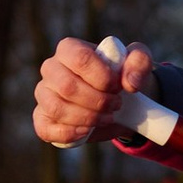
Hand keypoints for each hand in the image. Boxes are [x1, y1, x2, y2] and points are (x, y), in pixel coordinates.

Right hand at [32, 34, 153, 149]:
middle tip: (117, 105)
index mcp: (69, 49)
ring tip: (107, 117)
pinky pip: (46, 129)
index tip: (119, 87)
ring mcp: (44, 94)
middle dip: (98, 101)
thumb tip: (131, 83)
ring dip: (88, 118)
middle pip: (68, 86)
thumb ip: (140, 62)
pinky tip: (88, 131)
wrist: (119, 100)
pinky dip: (69, 133)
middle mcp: (51, 69)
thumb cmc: (123, 76)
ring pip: (57, 108)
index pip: (81, 59)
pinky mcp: (43, 118)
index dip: (103, 78)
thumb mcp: (138, 62)